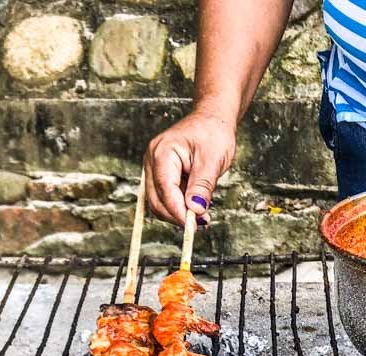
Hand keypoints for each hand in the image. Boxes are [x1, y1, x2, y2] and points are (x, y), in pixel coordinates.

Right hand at [143, 110, 236, 226]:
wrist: (211, 119)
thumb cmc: (213, 133)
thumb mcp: (212, 160)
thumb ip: (202, 186)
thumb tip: (195, 210)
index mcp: (162, 152)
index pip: (165, 189)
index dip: (178, 211)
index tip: (193, 225)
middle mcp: (152, 160)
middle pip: (156, 199)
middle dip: (176, 215)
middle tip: (200, 224)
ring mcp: (154, 167)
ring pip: (159, 201)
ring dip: (177, 212)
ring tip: (201, 216)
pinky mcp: (160, 173)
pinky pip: (165, 196)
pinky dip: (179, 205)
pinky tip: (196, 207)